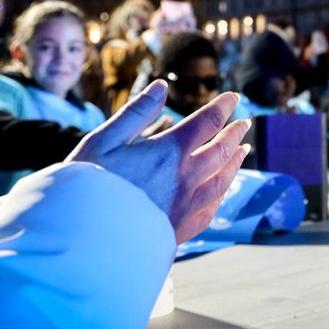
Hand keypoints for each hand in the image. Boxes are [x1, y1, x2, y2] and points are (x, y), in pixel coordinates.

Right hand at [68, 81, 251, 243]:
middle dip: (234, 133)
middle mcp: (185, 178)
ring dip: (235, 162)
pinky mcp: (179, 231)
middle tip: (244, 123)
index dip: (223, 107)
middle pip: (221, 151)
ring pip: (222, 180)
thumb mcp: (103, 141)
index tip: (233, 97)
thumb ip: (136, 113)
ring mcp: (185, 206)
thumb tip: (161, 87)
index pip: (207, 122)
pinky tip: (222, 192)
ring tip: (243, 151)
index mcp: (168, 153)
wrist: (84, 241)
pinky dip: (221, 195)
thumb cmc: (87, 187)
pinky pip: (210, 210)